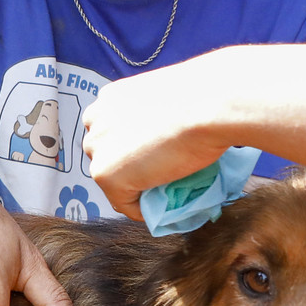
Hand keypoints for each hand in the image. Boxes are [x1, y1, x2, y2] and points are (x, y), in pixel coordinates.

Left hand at [82, 56, 233, 220]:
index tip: (151, 157)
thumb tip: (163, 131)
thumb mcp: (167, 97)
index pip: (111, 132)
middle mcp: (95, 120)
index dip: (130, 148)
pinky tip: (161, 207)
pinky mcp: (106, 174)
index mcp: (109, 98)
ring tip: (162, 191)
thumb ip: (152, 114)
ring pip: (113, 179)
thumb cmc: (204, 95)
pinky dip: (140, 210)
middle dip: (128, 166)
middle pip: (107, 154)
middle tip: (158, 174)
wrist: (210, 106)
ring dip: (135, 186)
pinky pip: (123, 203)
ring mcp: (97, 148)